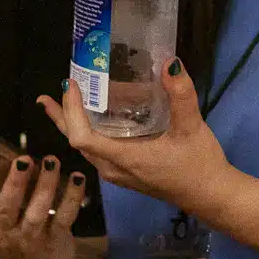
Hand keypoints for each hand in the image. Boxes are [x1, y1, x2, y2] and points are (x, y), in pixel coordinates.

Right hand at [0, 146, 91, 258]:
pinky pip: (64, 217)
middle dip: (15, 184)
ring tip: (52, 161)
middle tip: (24, 159)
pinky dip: (73, 197)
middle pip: (5, 207)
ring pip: (37, 211)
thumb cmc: (12, 233)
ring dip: (47, 185)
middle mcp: (1, 229)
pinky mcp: (54, 239)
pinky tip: (77, 177)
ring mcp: (29, 237)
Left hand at [40, 59, 235, 217]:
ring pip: (86, 149)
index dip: (71, 112)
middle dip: (61, 117)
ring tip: (62, 104)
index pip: (82, 137)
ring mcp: (118, 174)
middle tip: (47, 95)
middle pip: (76, 143)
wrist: (211, 196)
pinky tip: (93, 120)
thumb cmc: (199, 165)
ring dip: (71, 126)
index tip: (70, 85)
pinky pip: (96, 152)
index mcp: (124, 158)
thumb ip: (181, 95)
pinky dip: (86, 134)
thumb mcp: (192, 127)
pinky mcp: (125, 174)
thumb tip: (170, 62)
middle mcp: (114, 169)